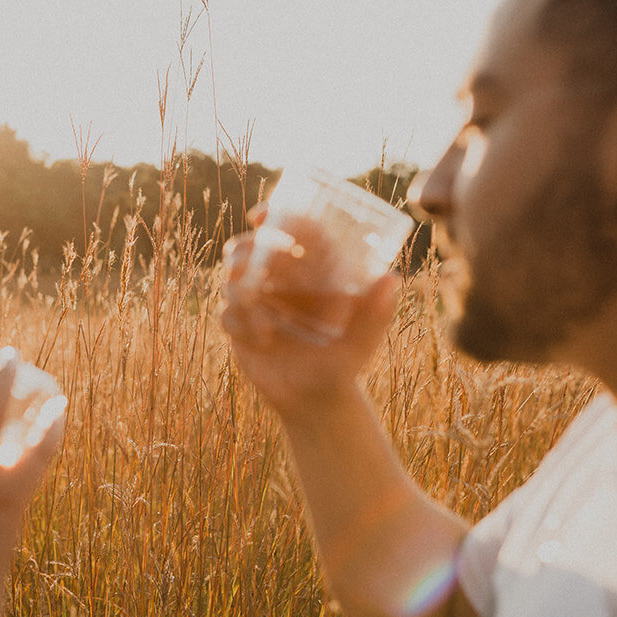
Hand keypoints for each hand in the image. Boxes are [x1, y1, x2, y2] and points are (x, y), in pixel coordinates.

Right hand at [220, 210, 398, 419]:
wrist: (317, 399)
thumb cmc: (345, 361)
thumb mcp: (364, 338)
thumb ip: (377, 312)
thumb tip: (391, 279)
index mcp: (306, 272)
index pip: (285, 231)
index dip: (272, 216)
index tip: (261, 216)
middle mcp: (278, 282)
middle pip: (247, 249)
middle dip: (245, 254)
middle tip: (258, 273)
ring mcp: (255, 304)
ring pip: (231, 280)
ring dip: (241, 294)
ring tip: (268, 325)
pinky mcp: (238, 327)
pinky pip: (225, 314)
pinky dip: (239, 324)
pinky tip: (263, 342)